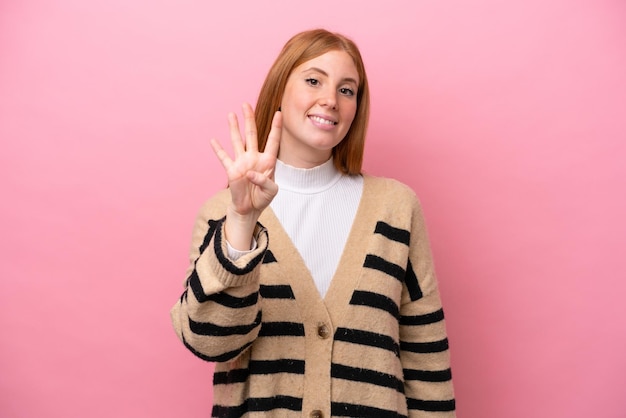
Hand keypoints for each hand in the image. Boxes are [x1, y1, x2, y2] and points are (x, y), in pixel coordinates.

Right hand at [210, 103, 281, 248]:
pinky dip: (218, 149)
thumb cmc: (263, 198)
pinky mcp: (231, 170)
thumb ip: (264, 181)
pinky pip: (224, 158)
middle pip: (252, 134)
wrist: (250, 208)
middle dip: (249, 119)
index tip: (278, 113)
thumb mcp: (271, 191)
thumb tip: (250, 173)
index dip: (276, 127)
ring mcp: (242, 162)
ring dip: (234, 128)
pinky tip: (213, 140)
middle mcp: (254, 158)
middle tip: (246, 104)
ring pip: (237, 141)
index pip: (273, 141)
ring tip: (231, 114)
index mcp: (268, 161)